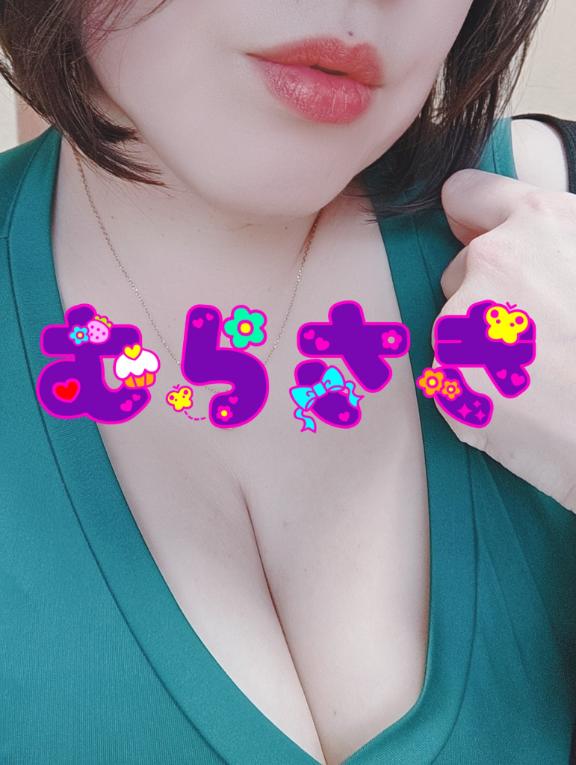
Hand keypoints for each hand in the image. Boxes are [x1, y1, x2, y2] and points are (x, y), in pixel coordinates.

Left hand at [432, 168, 575, 511]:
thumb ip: (556, 238)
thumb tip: (521, 234)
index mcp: (538, 222)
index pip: (465, 194)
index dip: (471, 217)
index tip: (475, 233)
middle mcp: (492, 261)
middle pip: (460, 271)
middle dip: (486, 296)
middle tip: (540, 333)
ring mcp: (463, 320)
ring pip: (454, 327)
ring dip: (481, 347)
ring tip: (539, 374)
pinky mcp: (449, 376)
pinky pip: (451, 376)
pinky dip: (477, 390)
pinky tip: (523, 403)